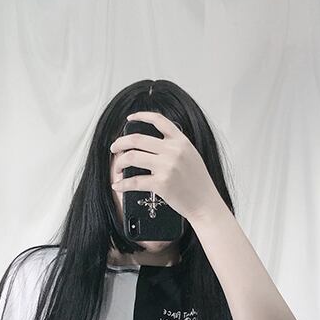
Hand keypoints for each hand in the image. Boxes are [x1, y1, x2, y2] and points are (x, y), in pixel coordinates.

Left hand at [109, 110, 225, 223]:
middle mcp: (173, 151)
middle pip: (137, 139)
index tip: (130, 119)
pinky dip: (122, 184)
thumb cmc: (199, 183)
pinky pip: (134, 181)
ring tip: (117, 169)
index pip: (159, 120)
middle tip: (114, 148)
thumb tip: (154, 144)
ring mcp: (167, 166)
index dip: (141, 116)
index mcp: (181, 141)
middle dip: (120, 143)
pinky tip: (118, 185)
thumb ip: (176, 147)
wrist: (205, 203)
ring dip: (119, 163)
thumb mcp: (192, 156)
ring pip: (132, 157)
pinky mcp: (161, 183)